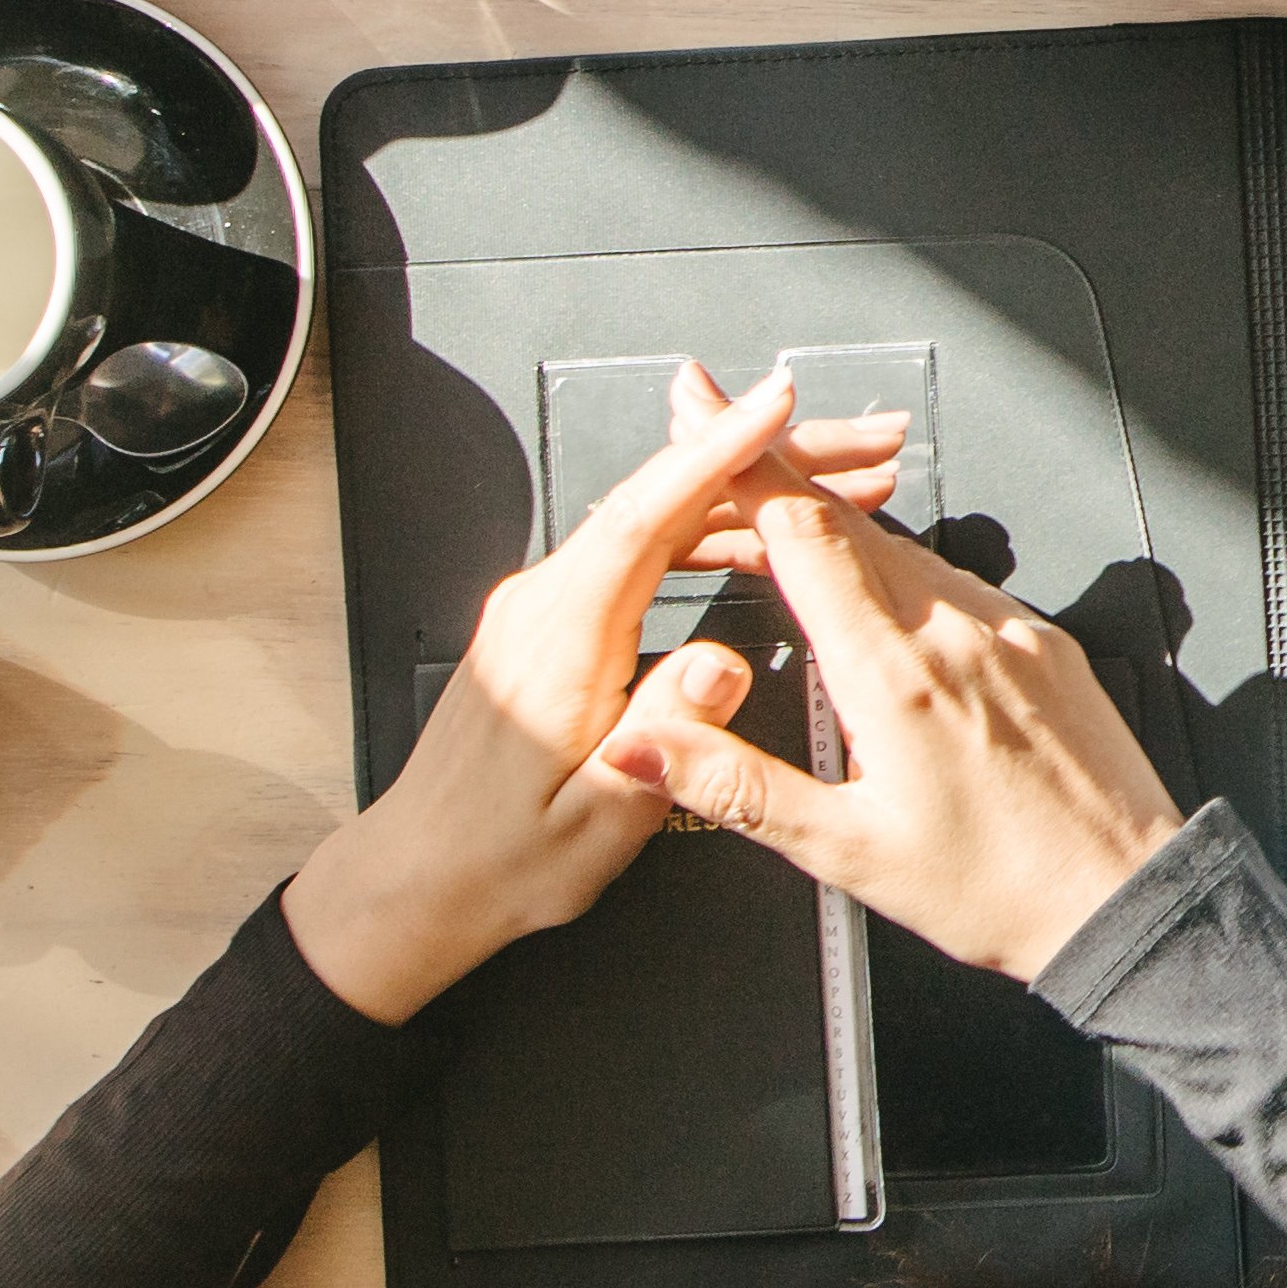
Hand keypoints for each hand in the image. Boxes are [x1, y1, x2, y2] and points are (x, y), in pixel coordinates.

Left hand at [284, 364, 910, 1025]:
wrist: (420, 879)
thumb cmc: (498, 860)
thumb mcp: (597, 822)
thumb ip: (663, 738)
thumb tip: (722, 666)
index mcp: (556, 641)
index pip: (641, 516)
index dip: (714, 453)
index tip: (773, 407)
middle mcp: (544, 604)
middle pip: (666, 497)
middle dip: (770, 458)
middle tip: (865, 448)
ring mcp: (548, 604)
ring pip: (665, 516)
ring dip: (755, 492)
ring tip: (844, 486)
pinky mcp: (559, 619)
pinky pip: (647, 546)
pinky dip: (717, 528)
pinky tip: (766, 537)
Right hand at [600, 498, 1189, 982]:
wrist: (1126, 898)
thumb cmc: (998, 890)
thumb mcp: (844, 850)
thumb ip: (735, 785)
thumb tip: (643, 746)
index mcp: (897, 675)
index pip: (803, 534)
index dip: (743, 463)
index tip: (701, 404)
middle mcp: (958, 632)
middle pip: (848, 525)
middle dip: (775, 479)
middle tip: (717, 440)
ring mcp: (1010, 629)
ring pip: (905, 549)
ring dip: (837, 528)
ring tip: (781, 528)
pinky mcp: (1046, 641)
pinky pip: (958, 583)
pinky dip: (901, 571)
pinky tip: (881, 599)